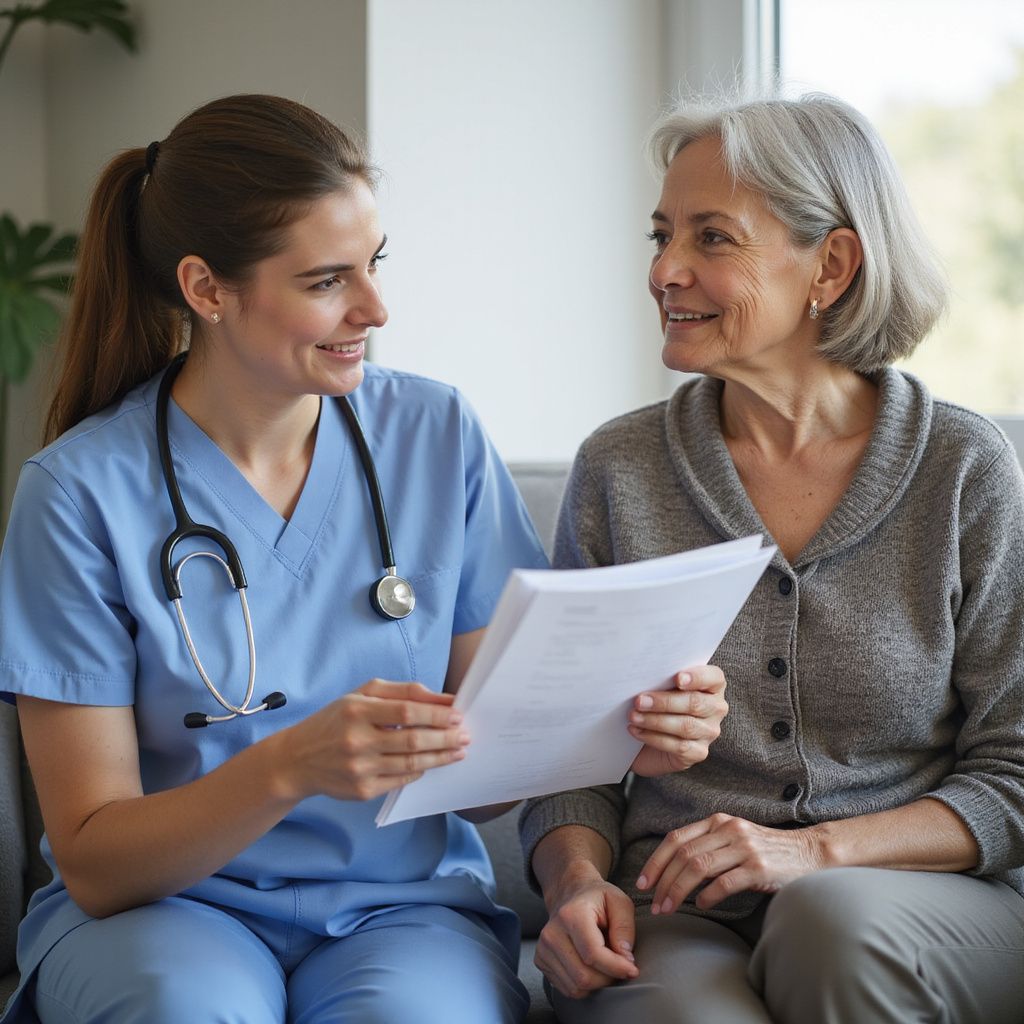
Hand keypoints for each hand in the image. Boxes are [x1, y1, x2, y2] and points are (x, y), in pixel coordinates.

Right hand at [281, 680, 468, 801]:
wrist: (297, 759)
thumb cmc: (336, 720)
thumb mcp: (362, 695)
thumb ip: (403, 692)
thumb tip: (443, 699)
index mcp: (357, 711)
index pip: (407, 712)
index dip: (436, 714)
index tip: (458, 714)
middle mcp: (357, 741)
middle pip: (413, 740)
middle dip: (445, 737)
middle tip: (466, 734)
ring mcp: (359, 769)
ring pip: (411, 764)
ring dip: (440, 757)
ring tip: (459, 750)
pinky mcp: (361, 791)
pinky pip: (400, 780)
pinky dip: (420, 771)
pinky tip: (432, 763)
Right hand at [534, 868, 638, 998]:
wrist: (570, 894)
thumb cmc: (596, 899)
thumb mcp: (619, 901)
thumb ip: (624, 927)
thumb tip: (625, 957)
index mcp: (571, 915)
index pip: (593, 955)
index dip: (616, 967)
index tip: (632, 969)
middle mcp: (552, 933)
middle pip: (583, 976)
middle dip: (608, 978)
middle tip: (620, 967)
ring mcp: (543, 948)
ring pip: (576, 987)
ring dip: (597, 984)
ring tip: (605, 965)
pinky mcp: (541, 961)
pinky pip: (567, 989)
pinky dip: (584, 986)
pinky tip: (590, 967)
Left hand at [628, 666, 726, 776]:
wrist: (652, 741)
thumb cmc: (659, 705)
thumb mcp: (662, 688)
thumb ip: (662, 680)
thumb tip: (643, 677)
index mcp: (712, 685)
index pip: (714, 677)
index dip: (697, 677)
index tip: (677, 678)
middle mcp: (716, 708)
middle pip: (695, 703)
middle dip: (664, 702)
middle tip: (639, 701)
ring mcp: (710, 731)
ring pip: (686, 726)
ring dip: (655, 721)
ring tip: (633, 716)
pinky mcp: (699, 752)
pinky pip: (679, 746)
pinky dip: (654, 738)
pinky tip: (637, 731)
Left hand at [637, 813, 826, 912]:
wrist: (809, 852)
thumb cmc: (766, 850)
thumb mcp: (733, 838)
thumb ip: (707, 846)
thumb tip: (673, 870)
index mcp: (717, 821)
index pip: (676, 838)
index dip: (655, 861)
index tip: (643, 882)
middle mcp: (728, 829)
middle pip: (683, 854)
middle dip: (663, 881)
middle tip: (654, 904)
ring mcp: (744, 847)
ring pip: (698, 867)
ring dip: (678, 890)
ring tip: (669, 908)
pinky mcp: (758, 867)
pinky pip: (724, 882)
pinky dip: (708, 896)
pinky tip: (701, 906)